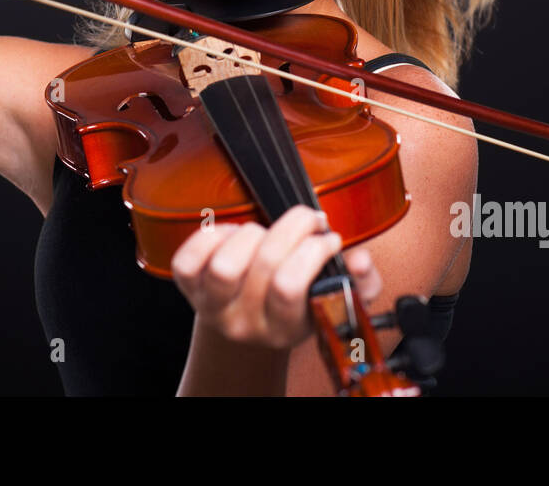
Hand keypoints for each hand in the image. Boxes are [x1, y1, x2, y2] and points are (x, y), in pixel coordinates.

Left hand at [170, 204, 382, 349]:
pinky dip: (212, 236)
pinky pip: (188, 259)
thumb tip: (359, 261)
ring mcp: (212, 306)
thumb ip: (360, 283)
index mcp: (284, 329)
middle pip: (264, 266)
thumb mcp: (333, 301)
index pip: (291, 287)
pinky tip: (234, 234)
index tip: (329, 238)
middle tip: (308, 220)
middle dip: (293, 228)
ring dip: (252, 234)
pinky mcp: (188, 288)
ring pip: (225, 264)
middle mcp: (245, 323)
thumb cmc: (296, 306)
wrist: (250, 326)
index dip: (312, 251)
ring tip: (268, 232)